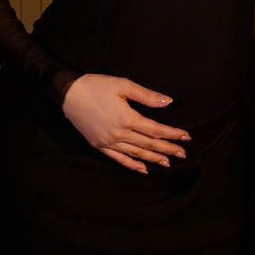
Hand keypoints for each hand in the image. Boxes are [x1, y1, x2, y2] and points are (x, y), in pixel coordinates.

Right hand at [61, 74, 190, 173]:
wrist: (68, 94)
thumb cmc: (96, 86)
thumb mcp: (123, 85)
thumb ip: (146, 96)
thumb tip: (168, 102)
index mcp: (127, 118)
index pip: (155, 130)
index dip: (172, 134)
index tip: (186, 137)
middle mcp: (119, 134)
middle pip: (148, 144)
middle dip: (167, 149)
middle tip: (183, 154)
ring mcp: (108, 142)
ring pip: (136, 154)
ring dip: (153, 159)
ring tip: (168, 163)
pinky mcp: (99, 146)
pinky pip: (119, 159)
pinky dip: (132, 165)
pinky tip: (143, 169)